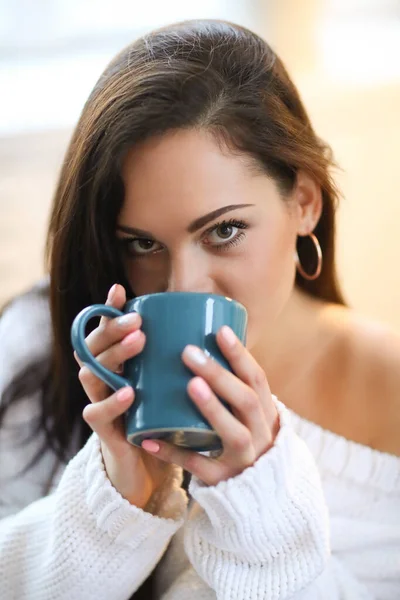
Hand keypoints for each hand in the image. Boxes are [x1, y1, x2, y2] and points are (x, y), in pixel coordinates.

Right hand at [74, 284, 171, 508]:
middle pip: (94, 346)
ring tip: (138, 341)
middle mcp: (102, 379)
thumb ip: (181, 360)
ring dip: (115, 354)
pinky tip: (130, 392)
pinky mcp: (104, 430)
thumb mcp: (169, 384)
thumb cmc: (161, 416)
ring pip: (92, 374)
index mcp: (116, 364)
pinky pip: (98, 414)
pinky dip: (112, 402)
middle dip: (114, 327)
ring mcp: (99, 402)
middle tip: (139, 319)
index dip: (108, 310)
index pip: (104, 331)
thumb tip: (220, 325)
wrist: (147, 465)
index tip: (120, 288)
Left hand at [141, 326, 279, 485]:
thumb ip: (231, 386)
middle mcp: (259, 434)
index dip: (241, 355)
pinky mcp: (221, 480)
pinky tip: (148, 438)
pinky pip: (197, 466)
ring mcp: (243, 459)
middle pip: (245, 400)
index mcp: (265, 412)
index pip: (257, 379)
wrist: (259, 494)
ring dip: (212, 407)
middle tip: (189, 353)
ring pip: (232, 433)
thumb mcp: (248, 414)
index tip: (220, 331)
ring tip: (189, 385)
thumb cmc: (243, 438)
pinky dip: (172, 452)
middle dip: (219, 375)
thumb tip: (197, 340)